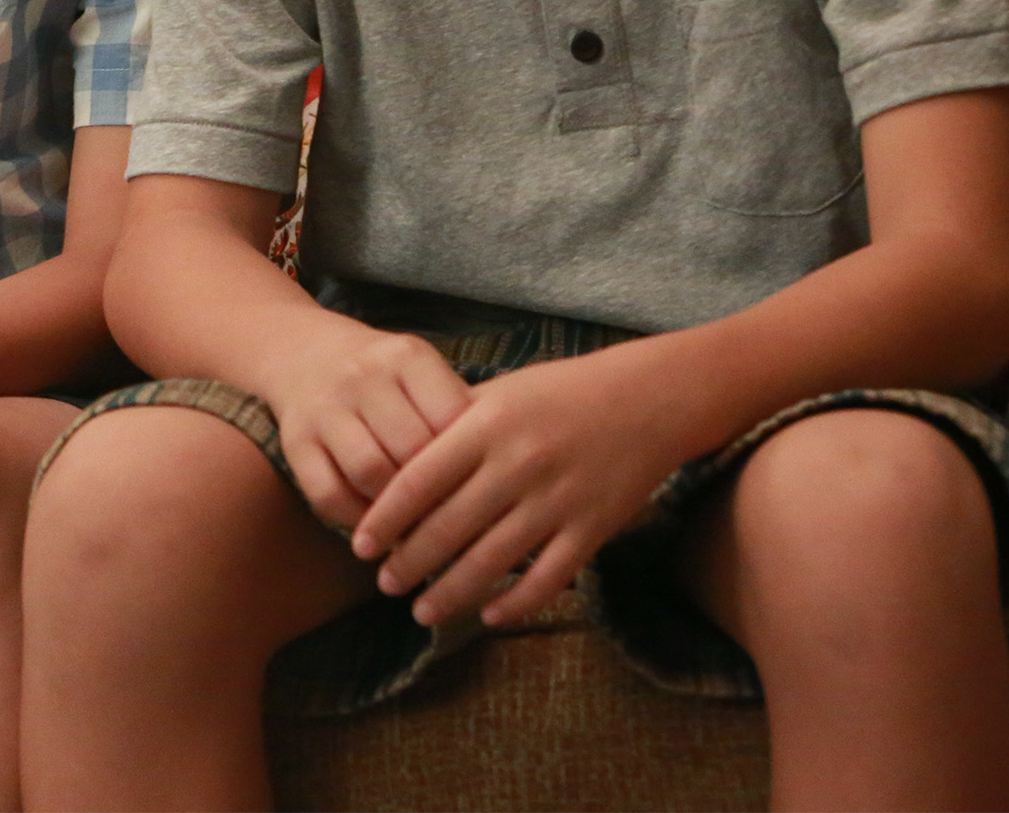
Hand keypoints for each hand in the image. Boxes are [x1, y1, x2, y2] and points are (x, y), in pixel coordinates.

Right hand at [266, 322, 472, 532]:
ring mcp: (324, 407)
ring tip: (419, 530)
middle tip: (457, 524)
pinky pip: (328, 494)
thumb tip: (498, 487)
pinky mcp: (294, 440)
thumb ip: (456, 414)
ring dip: (397, 510)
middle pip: (412, 450)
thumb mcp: (422, 372)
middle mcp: (363, 376)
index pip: (452, 420)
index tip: (486, 494)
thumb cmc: (383, 375)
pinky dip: (357, 520)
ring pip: (370, 473)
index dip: (471, 463)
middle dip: (437, 494)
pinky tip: (377, 527)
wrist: (303, 351)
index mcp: (407, 356)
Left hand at [352, 345, 683, 629]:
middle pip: (448, 528)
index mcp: (485, 425)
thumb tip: (396, 463)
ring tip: (422, 611)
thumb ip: (450, 424)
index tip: (360, 546)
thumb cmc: (561, 392)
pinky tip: (488, 615)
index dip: (384, 520)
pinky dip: (515, 603)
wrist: (648, 399)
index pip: (418, 481)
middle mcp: (517, 464)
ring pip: (492, 562)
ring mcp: (557, 499)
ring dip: (451, 593)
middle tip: (385, 584)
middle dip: (409, 564)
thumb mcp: (499, 392)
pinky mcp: (592, 528)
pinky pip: (547, 578)